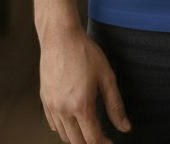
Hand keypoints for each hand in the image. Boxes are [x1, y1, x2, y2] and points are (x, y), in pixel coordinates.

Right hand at [39, 26, 130, 143]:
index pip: (92, 139)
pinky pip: (53, 124)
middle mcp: (63, 109)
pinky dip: (64, 128)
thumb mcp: (106, 76)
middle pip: (77, 141)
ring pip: (64, 135)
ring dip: (77, 138)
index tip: (110, 143)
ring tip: (88, 130)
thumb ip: (115, 105)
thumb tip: (125, 127)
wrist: (60, 36)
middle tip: (101, 138)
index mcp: (80, 105)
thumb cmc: (84, 52)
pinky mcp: (45, 99)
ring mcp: (51, 105)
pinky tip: (73, 121)